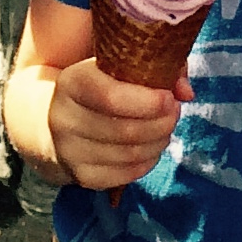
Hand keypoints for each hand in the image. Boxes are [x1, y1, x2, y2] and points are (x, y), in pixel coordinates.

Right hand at [44, 54, 186, 191]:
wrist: (55, 119)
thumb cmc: (99, 85)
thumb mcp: (117, 65)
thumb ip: (157, 66)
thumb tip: (186, 92)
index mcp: (72, 82)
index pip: (109, 97)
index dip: (146, 102)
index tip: (169, 98)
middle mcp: (64, 118)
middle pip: (124, 130)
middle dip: (161, 124)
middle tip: (174, 113)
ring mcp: (70, 151)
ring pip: (129, 155)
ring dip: (158, 142)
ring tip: (165, 129)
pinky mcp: (81, 176)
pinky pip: (126, 175)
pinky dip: (147, 162)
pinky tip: (151, 148)